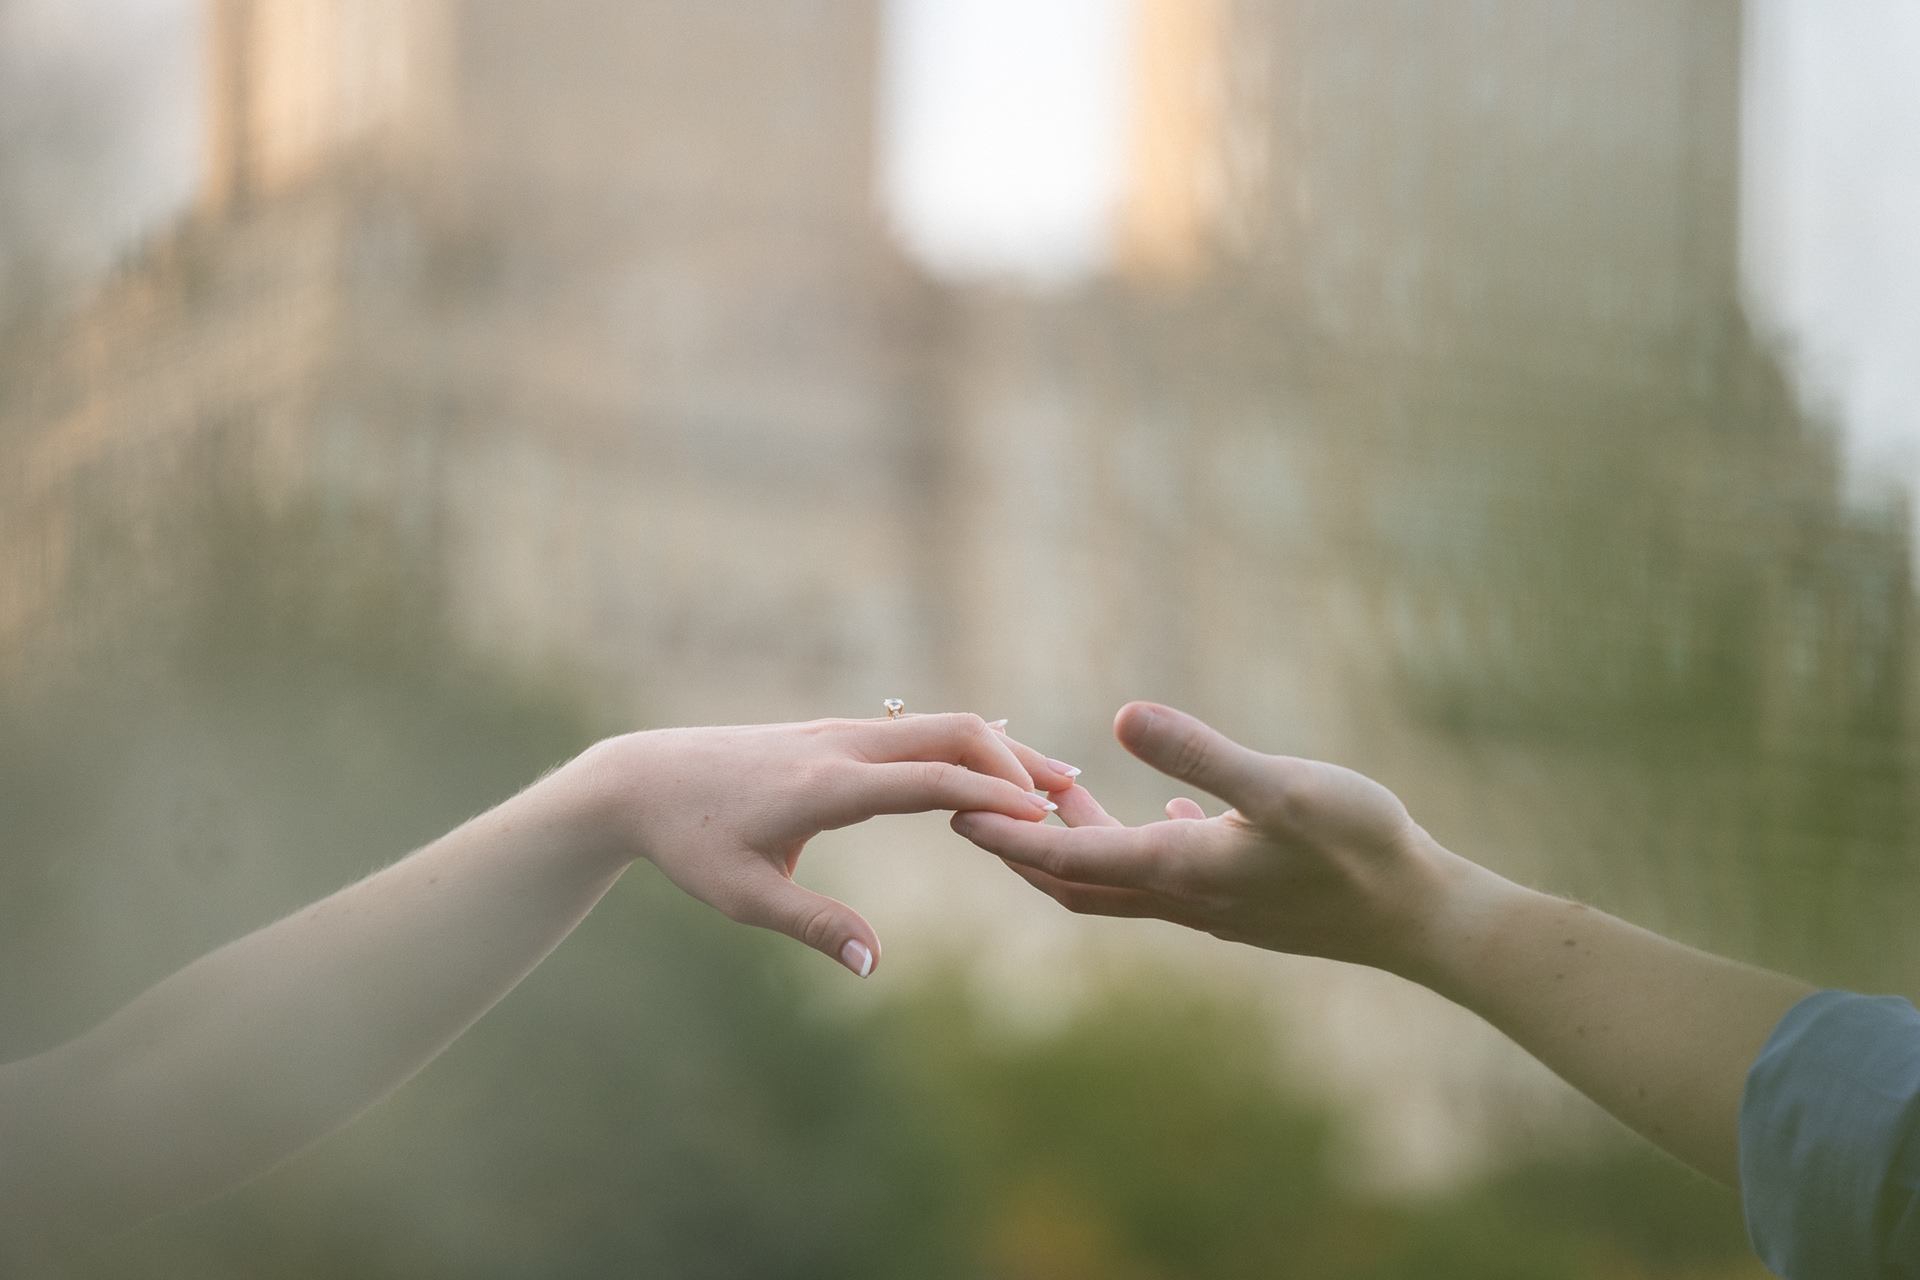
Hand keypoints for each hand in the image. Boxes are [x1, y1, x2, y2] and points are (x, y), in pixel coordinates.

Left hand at [580, 714, 1075, 975]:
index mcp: (825, 785)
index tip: (1047, 817)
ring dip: (999, 749)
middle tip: (1074, 798)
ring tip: (1055, 784)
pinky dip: (966, 746)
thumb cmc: (689, 842)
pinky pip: (917, 730)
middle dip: (1017, 760)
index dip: (993, 795)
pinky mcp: (837, 735)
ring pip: (939, 725)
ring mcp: (841, 732)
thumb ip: (811, 925)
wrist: (642, 778)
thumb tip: (873, 963)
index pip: (929, 779)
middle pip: (952, 733)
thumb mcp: (740, 896)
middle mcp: (841, 746)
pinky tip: (993, 768)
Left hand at [953, 702, 1457, 975]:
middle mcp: (1183, 895)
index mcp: (1178, 868)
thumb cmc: (1361, 849)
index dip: (1007, 833)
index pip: (1067, 855)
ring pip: (1120, 879)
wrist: (1423, 920)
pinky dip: (1140, 846)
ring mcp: (1213, 904)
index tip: (953, 809)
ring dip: (1077, 842)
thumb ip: (1201, 755)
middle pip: (1075, 879)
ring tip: (1054, 793)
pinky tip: (1167, 815)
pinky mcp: (1243, 900)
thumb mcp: (1283, 788)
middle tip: (975, 803)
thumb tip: (1122, 715)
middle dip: (1022, 845)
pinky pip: (1168, 877)